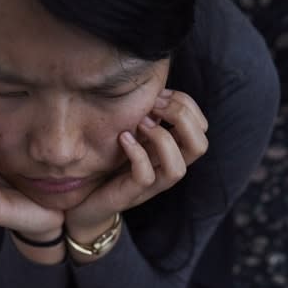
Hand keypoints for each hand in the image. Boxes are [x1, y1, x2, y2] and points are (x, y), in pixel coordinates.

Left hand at [65, 89, 208, 234]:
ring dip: (162, 139)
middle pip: (200, 145)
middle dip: (181, 117)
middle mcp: (167, 168)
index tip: (158, 94)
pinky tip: (123, 139)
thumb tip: (153, 84)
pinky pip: (145, 177)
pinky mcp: (131, 195)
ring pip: (178, 168)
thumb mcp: (131, 133)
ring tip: (140, 123)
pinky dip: (137, 154)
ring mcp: (151, 184)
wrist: (86, 203)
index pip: (201, 126)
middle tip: (152, 106)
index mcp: (173, 150)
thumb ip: (146, 115)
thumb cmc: (109, 164)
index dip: (186, 104)